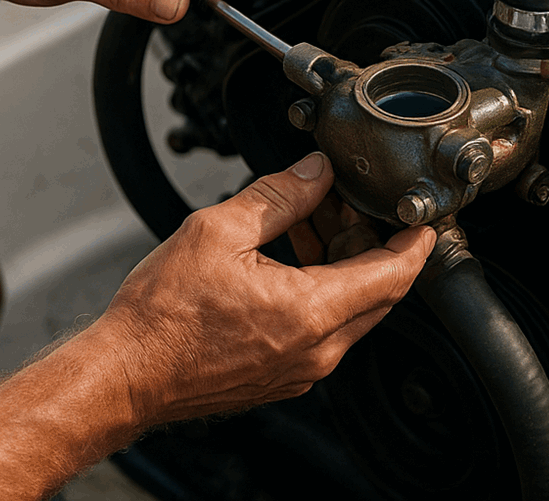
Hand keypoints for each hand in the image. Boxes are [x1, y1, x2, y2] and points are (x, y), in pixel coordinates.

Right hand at [93, 153, 434, 425]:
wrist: (126, 373)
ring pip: (350, 311)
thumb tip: (315, 172)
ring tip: (307, 224)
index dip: (415, 240)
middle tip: (347, 204)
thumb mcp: (219, 232)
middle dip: (372, 243)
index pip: (393, 274)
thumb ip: (279, 196)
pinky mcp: (282, 377)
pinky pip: (323, 331)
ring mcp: (301, 369)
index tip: (422, 217)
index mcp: (310, 311)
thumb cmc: (162, 317)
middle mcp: (316, 350)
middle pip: (378, 293)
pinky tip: (287, 261)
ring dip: (342, 265)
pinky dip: (321, 292)